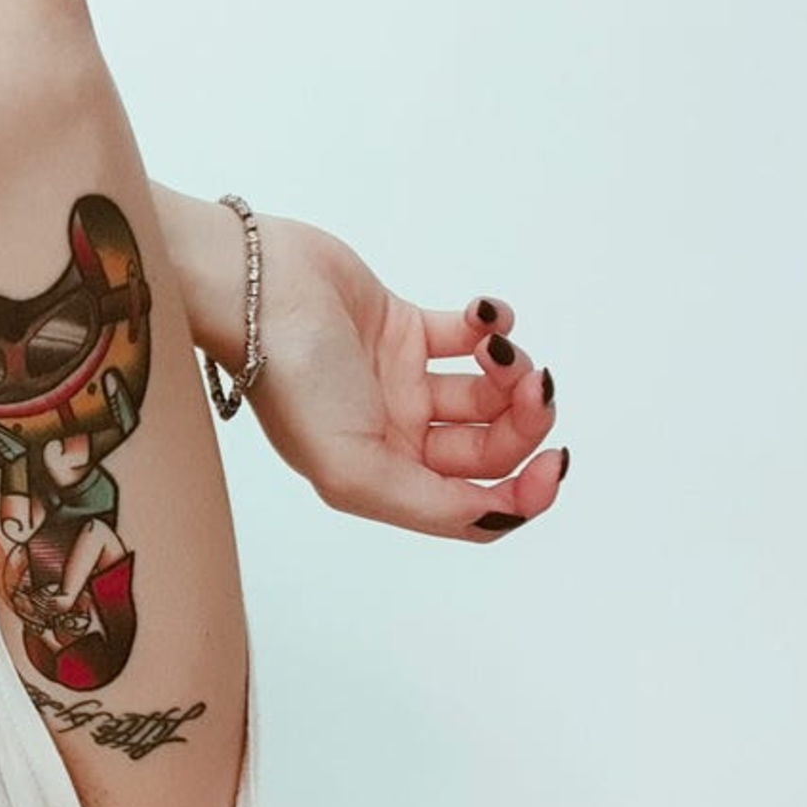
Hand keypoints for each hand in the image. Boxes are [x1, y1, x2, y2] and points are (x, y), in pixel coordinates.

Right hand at [160, 191, 564, 539]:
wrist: (253, 288)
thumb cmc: (288, 377)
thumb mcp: (350, 467)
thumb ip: (427, 504)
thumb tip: (495, 519)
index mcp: (381, 477)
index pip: (473, 506)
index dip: (524, 496)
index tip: (553, 465)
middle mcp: (393, 436)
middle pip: (489, 449)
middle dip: (523, 421)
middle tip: (530, 384)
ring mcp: (399, 382)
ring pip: (488, 394)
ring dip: (512, 371)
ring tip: (499, 347)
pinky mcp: (403, 329)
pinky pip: (471, 338)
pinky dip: (494, 328)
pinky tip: (485, 315)